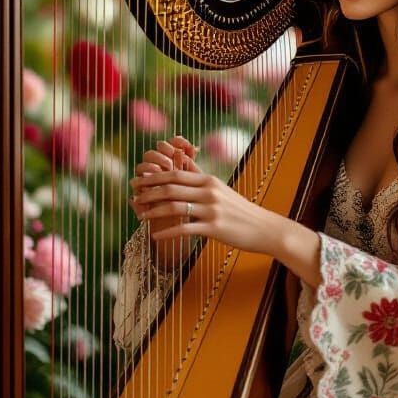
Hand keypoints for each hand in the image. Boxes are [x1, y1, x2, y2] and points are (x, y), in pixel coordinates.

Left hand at [129, 146, 276, 256]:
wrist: (263, 228)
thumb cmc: (240, 210)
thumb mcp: (221, 189)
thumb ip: (200, 176)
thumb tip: (184, 162)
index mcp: (209, 180)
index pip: (175, 174)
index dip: (154, 177)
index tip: (139, 181)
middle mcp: (209, 191)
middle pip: (171, 188)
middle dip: (148, 192)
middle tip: (133, 197)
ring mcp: (211, 210)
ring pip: (174, 207)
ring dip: (153, 212)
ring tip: (140, 216)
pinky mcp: (213, 228)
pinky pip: (184, 229)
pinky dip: (167, 232)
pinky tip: (155, 236)